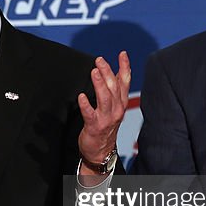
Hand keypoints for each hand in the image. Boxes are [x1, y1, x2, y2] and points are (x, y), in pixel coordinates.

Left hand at [77, 52, 130, 174]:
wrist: (101, 151)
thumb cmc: (105, 126)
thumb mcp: (113, 107)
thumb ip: (114, 90)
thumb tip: (114, 72)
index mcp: (121, 103)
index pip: (125, 82)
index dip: (124, 67)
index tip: (122, 54)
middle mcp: (116, 110)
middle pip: (114, 87)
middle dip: (107, 72)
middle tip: (99, 60)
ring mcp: (106, 118)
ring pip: (105, 98)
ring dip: (99, 84)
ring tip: (94, 72)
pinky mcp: (95, 126)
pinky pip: (90, 114)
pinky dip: (86, 105)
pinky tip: (81, 97)